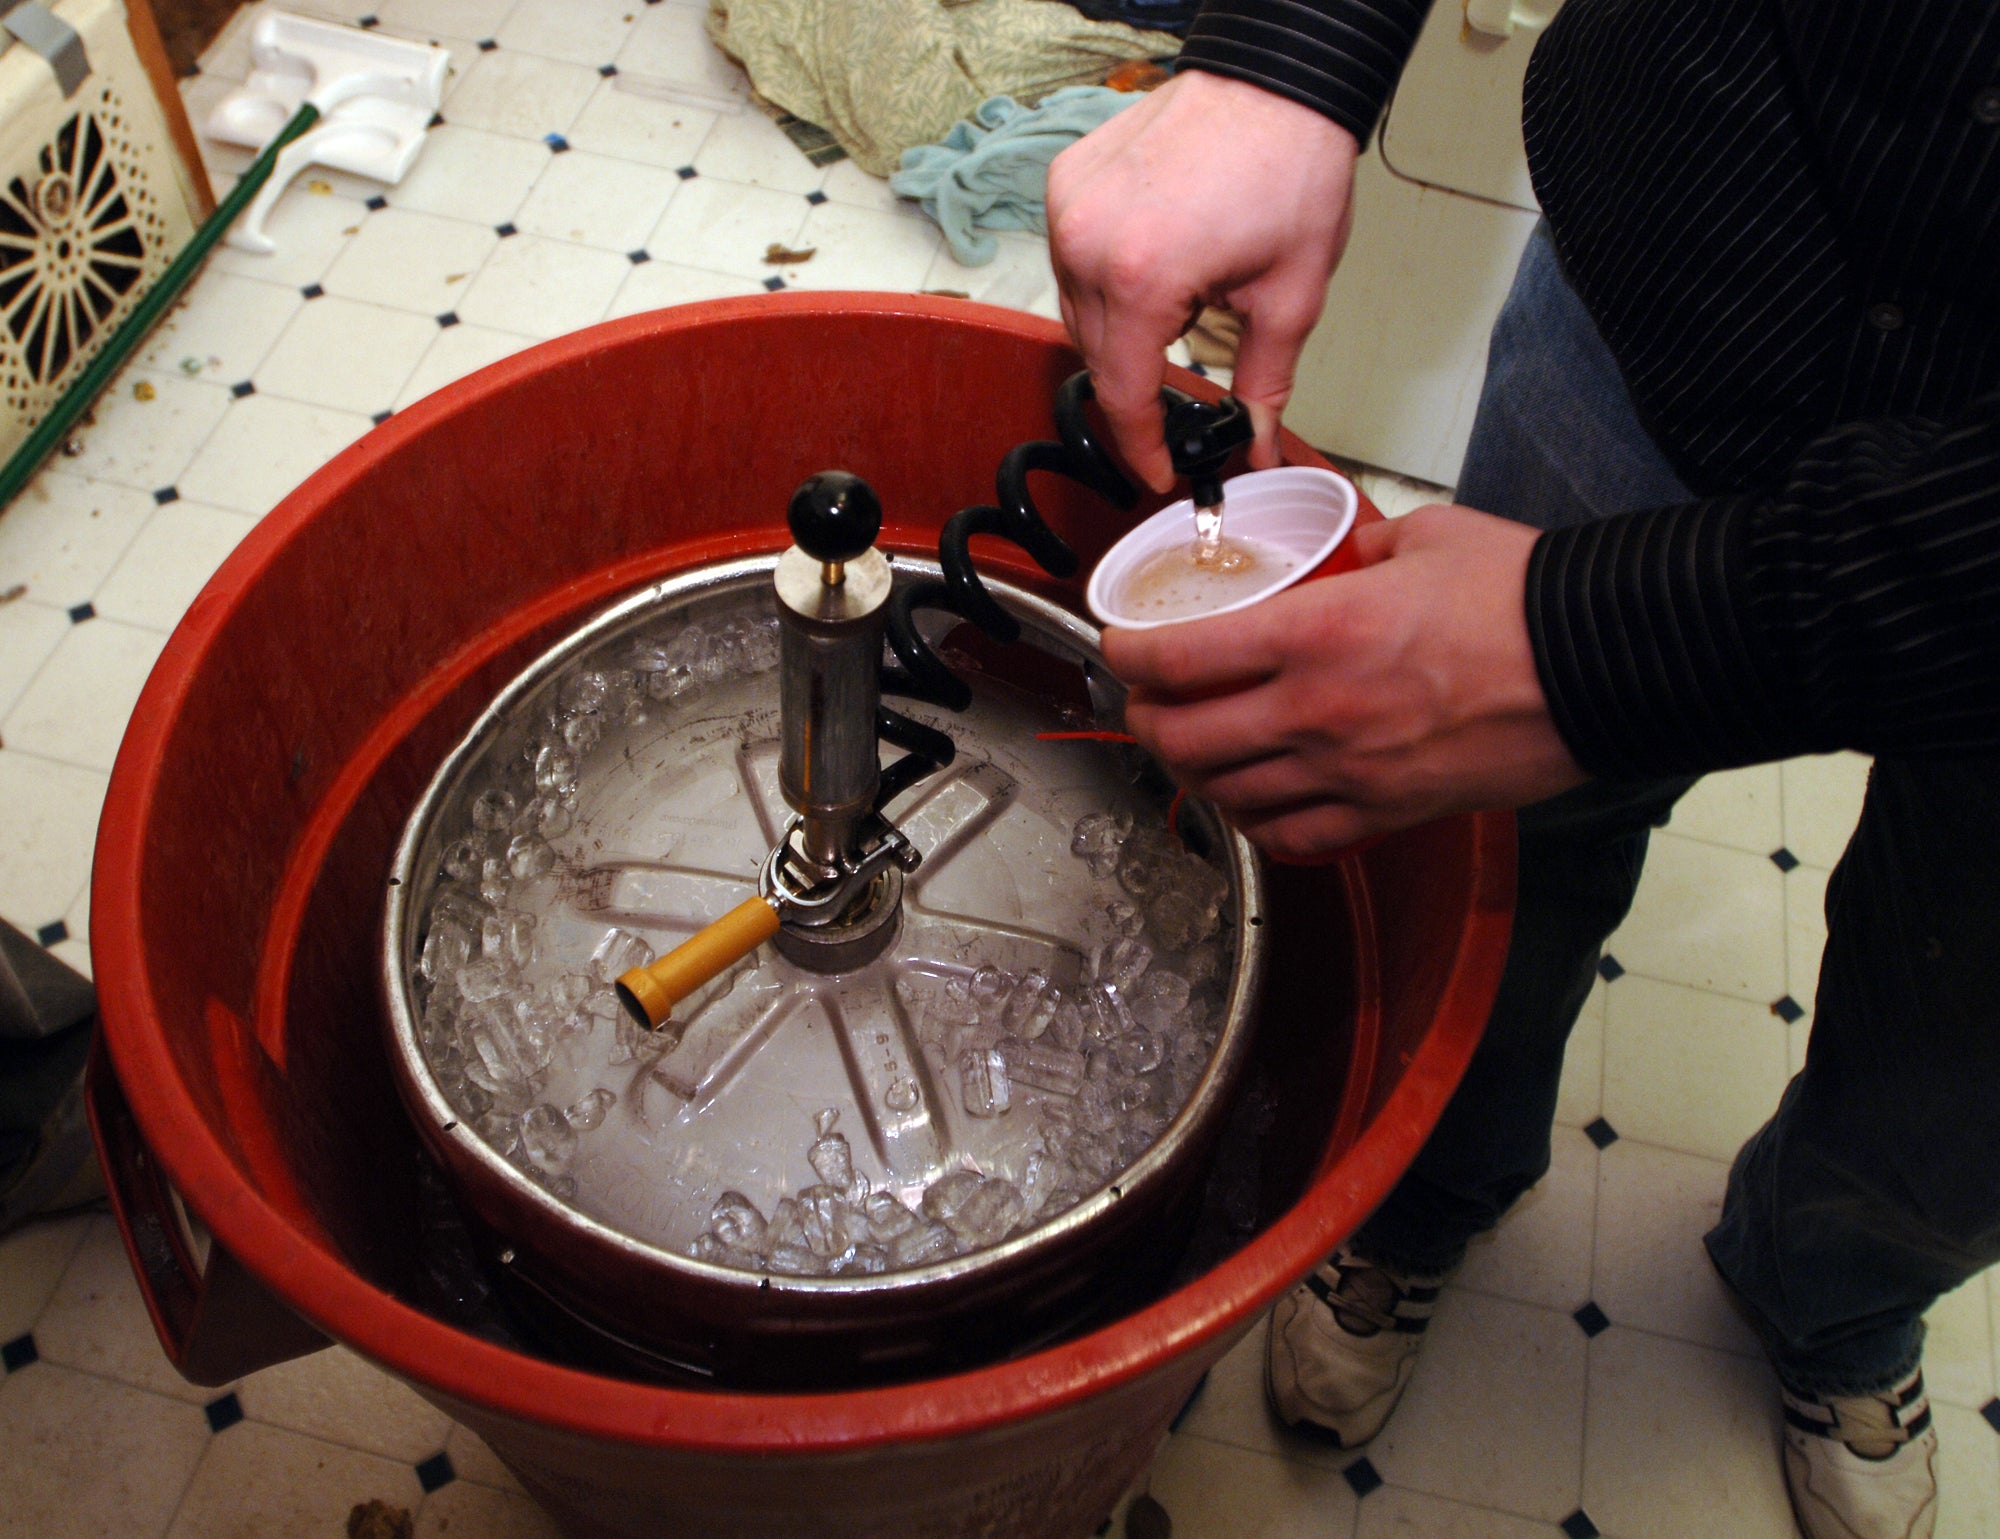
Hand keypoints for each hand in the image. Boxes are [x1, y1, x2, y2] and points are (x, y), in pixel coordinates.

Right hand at [1046, 71, 1358, 490]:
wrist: (1276, 81)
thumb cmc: (1288, 166)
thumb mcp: (1291, 295)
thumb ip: (1266, 384)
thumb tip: (1260, 445)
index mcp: (1142, 279)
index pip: (1124, 395)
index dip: (1142, 446)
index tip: (1158, 473)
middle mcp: (1089, 244)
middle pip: (1096, 357)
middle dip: (1136, 388)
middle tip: (1175, 407)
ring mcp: (1069, 209)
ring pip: (1075, 312)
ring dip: (1117, 333)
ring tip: (1174, 316)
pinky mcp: (1066, 183)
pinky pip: (1071, 260)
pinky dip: (1102, 281)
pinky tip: (1148, 271)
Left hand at [1101, 506, 1588, 857]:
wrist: (1601, 666)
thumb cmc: (1523, 596)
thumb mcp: (1425, 536)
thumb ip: (1362, 548)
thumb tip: (1340, 552)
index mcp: (1314, 632)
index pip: (1178, 656)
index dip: (1128, 654)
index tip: (1119, 645)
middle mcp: (1315, 711)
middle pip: (1183, 736)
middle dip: (1145, 719)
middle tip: (1144, 701)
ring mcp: (1347, 773)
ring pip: (1226, 793)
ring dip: (1193, 772)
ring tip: (1190, 748)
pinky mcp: (1386, 814)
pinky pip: (1292, 837)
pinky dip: (1258, 823)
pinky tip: (1254, 800)